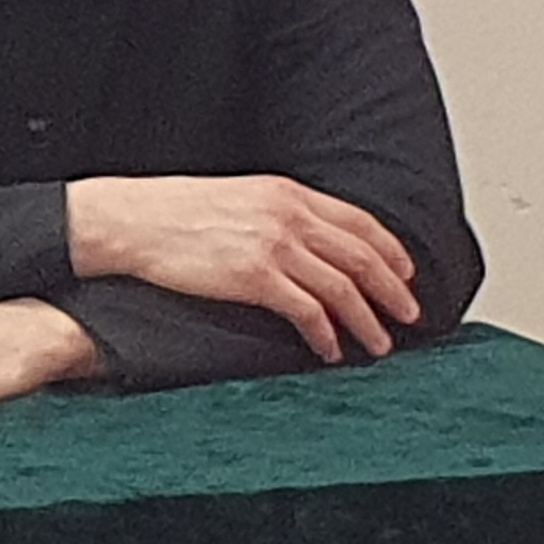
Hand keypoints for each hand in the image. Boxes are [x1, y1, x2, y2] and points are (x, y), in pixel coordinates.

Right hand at [67, 173, 420, 362]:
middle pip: (362, 256)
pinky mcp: (254, 278)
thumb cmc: (174, 213)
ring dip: (367, 320)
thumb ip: (278, 213)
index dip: (390, 251)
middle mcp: (289, 216)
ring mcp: (273, 247)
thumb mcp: (238, 198)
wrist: (133, 221)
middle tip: (410, 316)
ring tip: (379, 345)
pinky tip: (330, 350)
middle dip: (393, 291)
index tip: (405, 274)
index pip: (359, 222)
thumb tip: (306, 242)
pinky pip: (307, 311)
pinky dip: (326, 334)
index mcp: (288, 193)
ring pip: (342, 288)